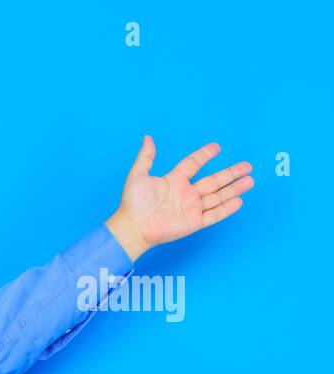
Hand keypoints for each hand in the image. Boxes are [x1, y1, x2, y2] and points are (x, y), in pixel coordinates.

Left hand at [105, 136, 252, 262]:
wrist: (132, 226)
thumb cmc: (132, 203)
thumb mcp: (138, 176)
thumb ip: (145, 157)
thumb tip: (147, 138)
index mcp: (174, 181)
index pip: (193, 164)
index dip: (204, 155)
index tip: (216, 147)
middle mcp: (185, 194)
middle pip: (213, 181)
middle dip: (231, 173)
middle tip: (247, 165)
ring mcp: (191, 208)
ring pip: (218, 197)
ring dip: (234, 189)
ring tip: (250, 181)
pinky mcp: (193, 222)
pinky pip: (214, 215)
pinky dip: (226, 209)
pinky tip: (239, 200)